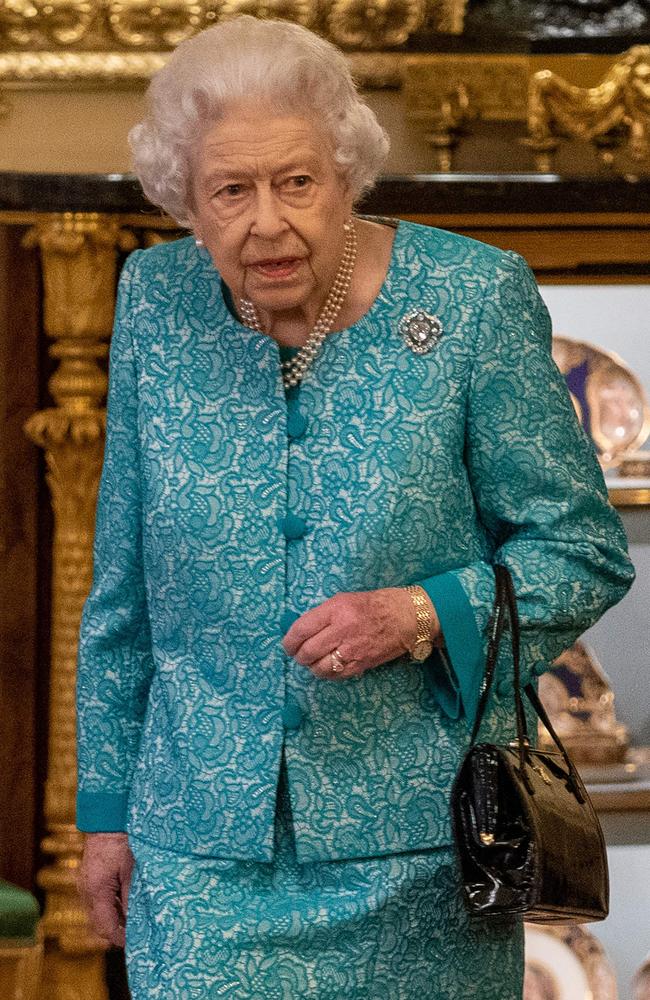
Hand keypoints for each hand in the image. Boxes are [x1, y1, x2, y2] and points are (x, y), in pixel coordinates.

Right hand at [79, 832, 133, 947]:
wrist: (107, 820)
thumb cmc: (122, 841)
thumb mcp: (132, 869)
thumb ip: (132, 896)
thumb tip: (136, 920)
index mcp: (97, 890)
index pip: (105, 927)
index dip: (120, 938)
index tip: (135, 941)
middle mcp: (86, 891)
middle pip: (99, 924)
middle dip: (116, 931)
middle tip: (137, 934)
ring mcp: (84, 885)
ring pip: (97, 914)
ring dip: (114, 919)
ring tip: (135, 920)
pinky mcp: (88, 880)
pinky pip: (97, 902)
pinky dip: (110, 908)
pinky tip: (126, 904)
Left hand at [281, 587, 441, 679]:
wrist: (406, 617)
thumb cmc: (375, 604)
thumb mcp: (345, 599)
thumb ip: (323, 615)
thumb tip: (302, 631)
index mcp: (336, 609)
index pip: (302, 629)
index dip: (289, 640)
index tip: (288, 644)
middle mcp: (342, 629)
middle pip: (307, 651)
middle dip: (298, 656)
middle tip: (299, 654)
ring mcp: (352, 649)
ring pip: (319, 667)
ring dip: (311, 666)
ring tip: (313, 661)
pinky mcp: (361, 664)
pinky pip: (335, 675)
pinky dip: (326, 673)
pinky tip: (328, 666)